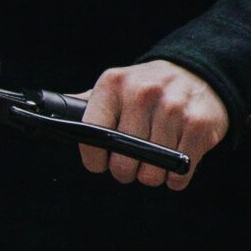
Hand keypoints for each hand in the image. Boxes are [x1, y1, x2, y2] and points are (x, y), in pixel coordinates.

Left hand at [80, 59, 228, 189]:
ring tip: (158, 156)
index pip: (92, 138)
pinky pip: (179, 175)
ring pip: (152, 174)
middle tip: (134, 160)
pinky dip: (176, 178)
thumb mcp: (115, 88)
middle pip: (123, 164)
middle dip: (126, 171)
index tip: (101, 160)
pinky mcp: (199, 125)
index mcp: (114, 84)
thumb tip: (51, 117)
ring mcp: (173, 108)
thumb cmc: (148, 89)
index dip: (95, 159)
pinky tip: (177, 158)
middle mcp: (143, 92)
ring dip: (153, 174)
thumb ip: (85, 106)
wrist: (199, 72)